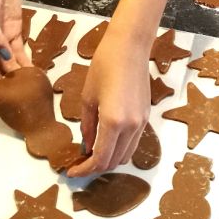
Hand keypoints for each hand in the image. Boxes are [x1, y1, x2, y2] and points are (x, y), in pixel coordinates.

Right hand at [0, 0, 31, 95]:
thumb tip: (4, 58)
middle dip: (3, 83)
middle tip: (17, 99)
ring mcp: (1, 37)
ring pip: (8, 61)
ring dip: (16, 74)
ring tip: (28, 88)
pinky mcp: (14, 30)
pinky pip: (19, 50)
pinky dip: (24, 61)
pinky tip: (33, 71)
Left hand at [67, 28, 150, 176]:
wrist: (129, 47)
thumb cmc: (104, 66)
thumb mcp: (88, 97)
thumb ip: (88, 126)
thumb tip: (87, 146)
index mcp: (113, 122)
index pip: (100, 159)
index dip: (85, 170)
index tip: (72, 171)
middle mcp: (131, 127)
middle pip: (115, 162)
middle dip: (96, 167)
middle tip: (80, 163)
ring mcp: (142, 122)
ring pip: (126, 155)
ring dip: (109, 159)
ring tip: (92, 152)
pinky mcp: (146, 116)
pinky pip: (133, 142)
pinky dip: (120, 147)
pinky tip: (107, 139)